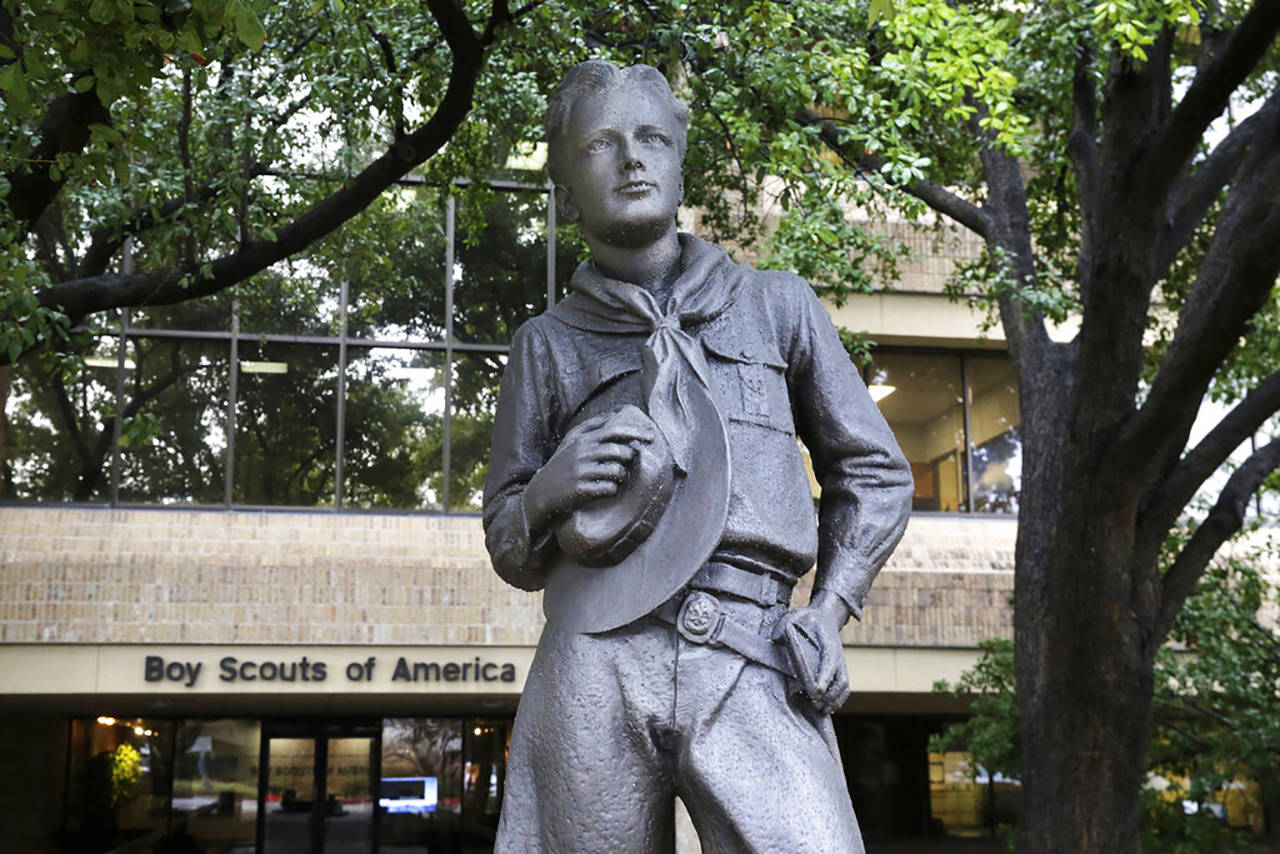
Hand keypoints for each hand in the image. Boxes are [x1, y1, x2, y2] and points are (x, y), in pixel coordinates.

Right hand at [523, 407, 655, 530]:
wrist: (541, 492)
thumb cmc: (561, 464)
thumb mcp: (571, 441)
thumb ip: (592, 426)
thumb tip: (617, 413)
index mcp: (582, 439)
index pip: (614, 430)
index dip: (635, 432)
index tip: (651, 436)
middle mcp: (582, 453)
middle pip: (619, 451)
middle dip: (628, 457)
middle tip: (626, 462)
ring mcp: (581, 472)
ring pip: (617, 471)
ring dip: (621, 475)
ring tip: (614, 477)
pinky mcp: (581, 490)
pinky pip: (610, 488)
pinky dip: (612, 489)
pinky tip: (605, 489)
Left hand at [773, 590, 851, 713]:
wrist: (825, 617)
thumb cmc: (808, 618)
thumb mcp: (796, 615)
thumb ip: (785, 626)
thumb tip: (775, 639)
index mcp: (828, 643)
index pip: (829, 661)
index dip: (824, 677)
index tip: (816, 690)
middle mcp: (838, 656)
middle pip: (840, 679)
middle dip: (829, 694)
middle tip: (815, 703)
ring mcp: (840, 664)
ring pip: (843, 685)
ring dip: (834, 699)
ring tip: (820, 709)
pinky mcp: (839, 670)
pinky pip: (844, 687)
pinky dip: (839, 699)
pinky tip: (827, 707)